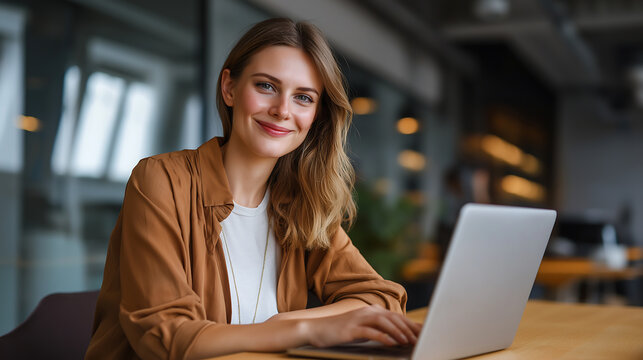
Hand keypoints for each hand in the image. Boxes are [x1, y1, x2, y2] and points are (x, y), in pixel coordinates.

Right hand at [302, 305, 421, 347]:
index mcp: (371, 311)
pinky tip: (392, 343)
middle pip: (393, 318)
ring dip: (398, 332)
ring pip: (384, 323)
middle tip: (421, 338)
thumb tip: (397, 337)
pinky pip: (371, 332)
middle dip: (408, 329)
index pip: (396, 317)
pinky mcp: (351, 328)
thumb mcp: (362, 329)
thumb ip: (378, 329)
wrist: (316, 329)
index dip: (411, 325)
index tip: (424, 333)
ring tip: (409, 341)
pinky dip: (383, 337)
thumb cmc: (340, 331)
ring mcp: (359, 319)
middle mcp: (367, 311)